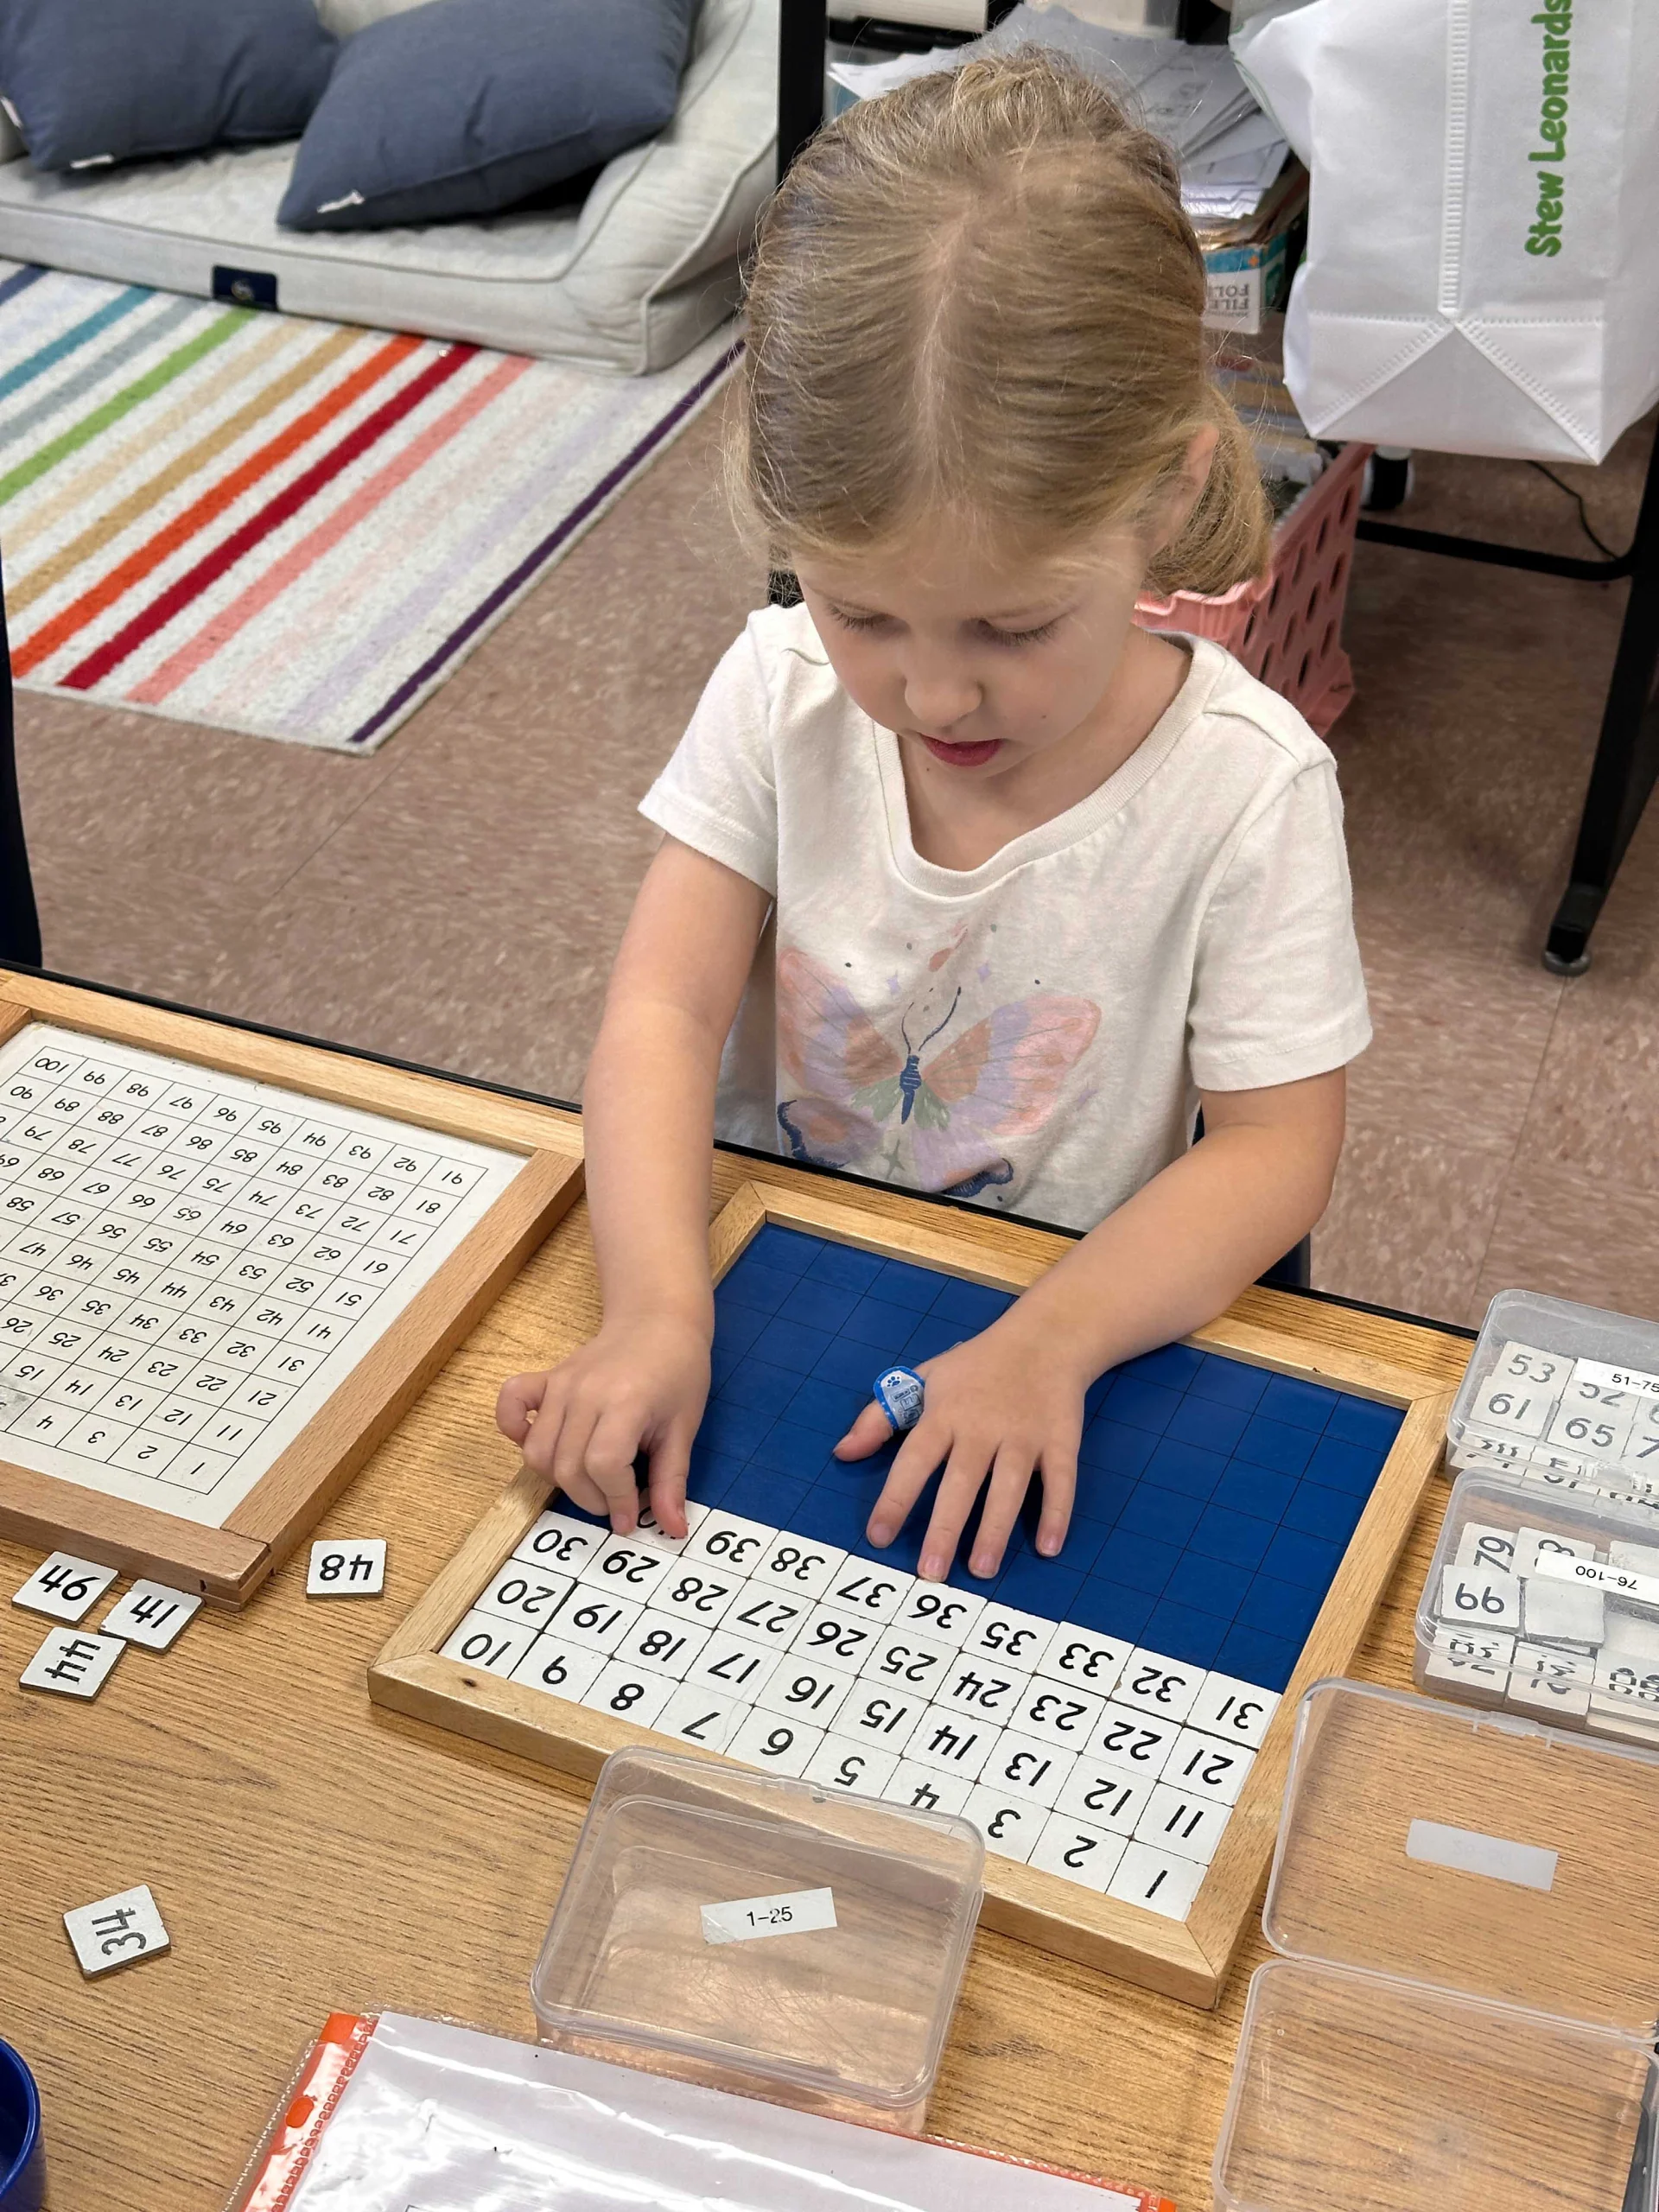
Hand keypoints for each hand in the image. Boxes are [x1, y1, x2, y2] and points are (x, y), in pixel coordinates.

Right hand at [497, 1310, 709, 1537]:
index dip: (616, 1500)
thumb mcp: (684, 1427)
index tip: (630, 1517)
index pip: (603, 1465)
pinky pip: (510, 1406)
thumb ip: (672, 1481)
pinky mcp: (546, 1379)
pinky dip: (514, 1431)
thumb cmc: (678, 1372)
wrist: (658, 1320)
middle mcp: (584, 1392)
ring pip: (537, 1451)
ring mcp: (560, 1384)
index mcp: (625, 1402)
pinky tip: (540, 1444)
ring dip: (560, 1480)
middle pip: (567, 1466)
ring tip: (591, 1480)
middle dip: (591, 1499)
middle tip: (616, 1501)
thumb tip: (673, 1531)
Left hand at [835, 1314, 1085, 1580]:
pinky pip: (1061, 1480)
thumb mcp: (922, 1379)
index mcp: (944, 1413)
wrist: (1044, 1338)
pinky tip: (1048, 1547)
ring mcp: (1025, 1435)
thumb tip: (842, 1453)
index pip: (915, 1460)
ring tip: (981, 1569)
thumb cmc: (973, 1367)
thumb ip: (879, 1418)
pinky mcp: (1061, 1440)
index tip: (879, 1536)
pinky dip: (1057, 1513)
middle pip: (962, 1481)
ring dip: (996, 1529)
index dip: (895, 1498)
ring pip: (1010, 1486)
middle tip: (930, 1573)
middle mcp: (983, 1426)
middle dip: (945, 1527)